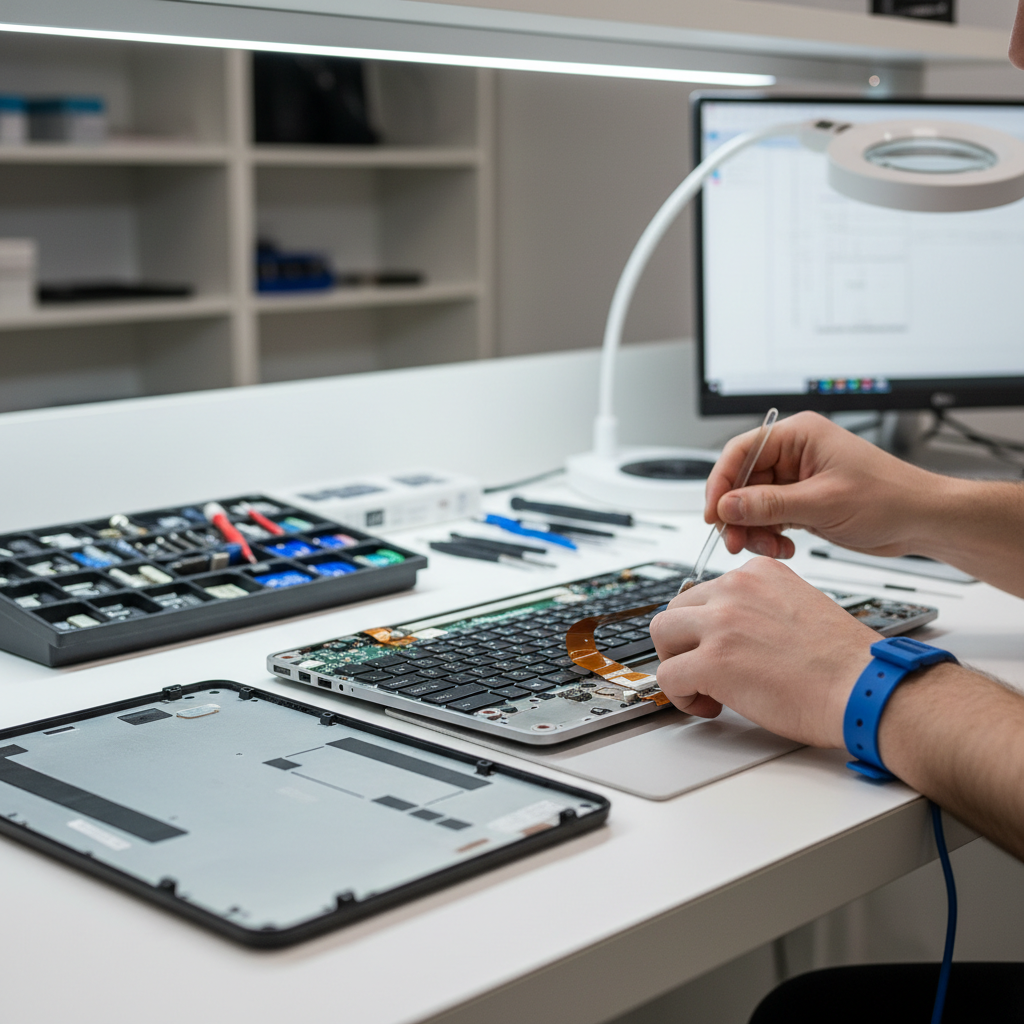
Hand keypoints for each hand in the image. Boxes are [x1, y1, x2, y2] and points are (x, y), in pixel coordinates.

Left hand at [650, 557, 876, 746]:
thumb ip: (760, 608)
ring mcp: (721, 623)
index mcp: (758, 574)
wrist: (865, 688)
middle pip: (675, 610)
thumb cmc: (844, 662)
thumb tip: (733, 631)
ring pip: (661, 636)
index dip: (706, 627)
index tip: (719, 647)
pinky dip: (680, 696)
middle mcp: (736, 590)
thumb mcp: (799, 606)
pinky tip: (708, 705)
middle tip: (704, 669)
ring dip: (676, 664)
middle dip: (683, 643)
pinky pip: (668, 675)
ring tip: (702, 687)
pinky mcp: (713, 661)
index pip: (704, 592)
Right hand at [705, 411, 938, 560]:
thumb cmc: (891, 498)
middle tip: (736, 541)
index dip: (721, 482)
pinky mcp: (802, 502)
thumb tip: (728, 505)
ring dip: (754, 530)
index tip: (715, 513)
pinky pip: (769, 518)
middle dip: (738, 514)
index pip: (742, 451)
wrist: (923, 521)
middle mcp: (795, 454)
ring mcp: (797, 479)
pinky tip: (784, 547)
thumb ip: (769, 505)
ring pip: (752, 504)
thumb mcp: (823, 502)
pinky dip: (770, 536)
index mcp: (799, 435)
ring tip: (768, 548)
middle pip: (742, 481)